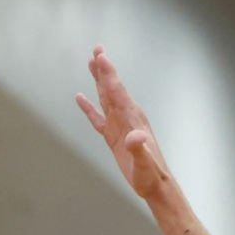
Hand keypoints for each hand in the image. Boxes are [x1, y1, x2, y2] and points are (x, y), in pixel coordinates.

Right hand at [75, 47, 175, 201]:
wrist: (154, 186)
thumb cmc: (150, 175)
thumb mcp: (145, 164)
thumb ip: (139, 149)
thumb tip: (134, 137)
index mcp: (133, 120)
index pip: (117, 92)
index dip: (108, 74)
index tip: (100, 56)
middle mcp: (127, 118)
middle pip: (112, 88)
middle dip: (104, 69)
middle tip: (97, 49)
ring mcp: (120, 126)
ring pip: (106, 98)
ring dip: (98, 81)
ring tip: (91, 64)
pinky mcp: (114, 137)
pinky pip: (98, 118)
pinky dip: (88, 107)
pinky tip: (80, 98)